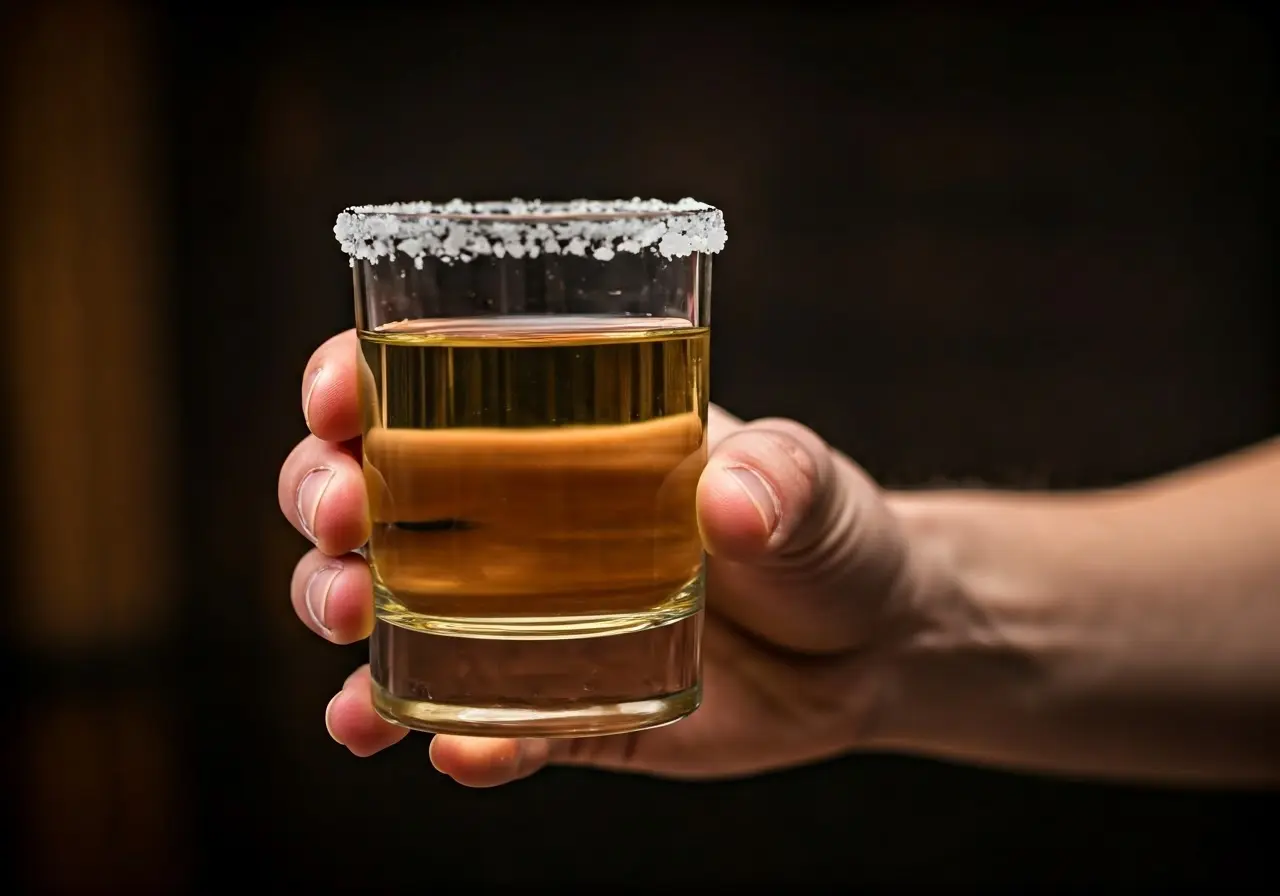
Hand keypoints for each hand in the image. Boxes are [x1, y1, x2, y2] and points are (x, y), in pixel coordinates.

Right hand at [278, 330, 932, 785]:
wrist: (868, 650)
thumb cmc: (826, 532)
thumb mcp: (811, 484)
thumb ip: (782, 477)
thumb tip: (729, 503)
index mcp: (554, 435)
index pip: (418, 391)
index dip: (350, 386)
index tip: (338, 400)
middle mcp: (513, 524)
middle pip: (367, 499)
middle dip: (319, 500)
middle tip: (342, 520)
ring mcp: (523, 622)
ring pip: (390, 616)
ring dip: (342, 619)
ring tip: (351, 634)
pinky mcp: (557, 708)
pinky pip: (486, 726)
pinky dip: (455, 738)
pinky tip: (453, 750)